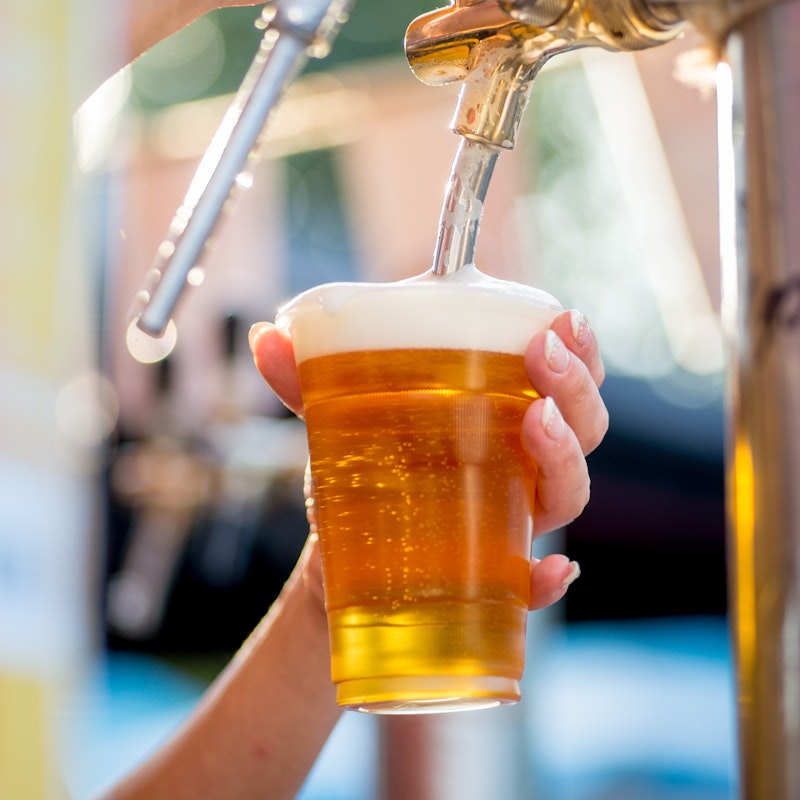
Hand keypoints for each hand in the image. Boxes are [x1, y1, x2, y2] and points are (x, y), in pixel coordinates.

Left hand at [249, 308, 607, 611]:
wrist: (338, 556)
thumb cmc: (361, 471)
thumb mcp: (337, 418)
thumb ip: (306, 379)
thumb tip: (264, 335)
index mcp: (498, 413)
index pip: (561, 376)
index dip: (580, 349)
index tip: (563, 319)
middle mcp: (519, 463)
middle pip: (582, 426)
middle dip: (575, 387)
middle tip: (543, 355)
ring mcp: (509, 518)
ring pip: (566, 492)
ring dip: (565, 458)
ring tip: (538, 423)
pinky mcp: (490, 575)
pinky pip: (534, 582)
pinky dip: (548, 579)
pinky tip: (550, 569)